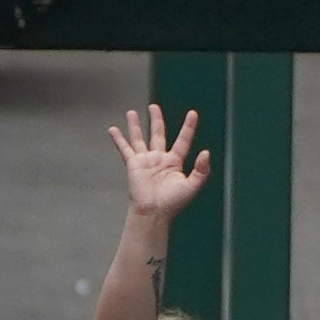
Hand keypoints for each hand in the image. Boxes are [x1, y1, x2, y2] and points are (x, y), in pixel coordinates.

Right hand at [109, 105, 209, 221]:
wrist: (153, 212)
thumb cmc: (173, 203)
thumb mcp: (192, 186)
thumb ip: (201, 170)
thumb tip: (206, 152)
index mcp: (174, 163)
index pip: (183, 140)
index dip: (188, 127)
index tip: (193, 113)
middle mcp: (159, 159)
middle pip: (158, 134)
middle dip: (156, 120)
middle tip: (154, 107)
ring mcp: (145, 161)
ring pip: (139, 138)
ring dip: (135, 125)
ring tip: (131, 112)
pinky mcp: (133, 164)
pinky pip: (124, 148)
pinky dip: (118, 139)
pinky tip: (112, 129)